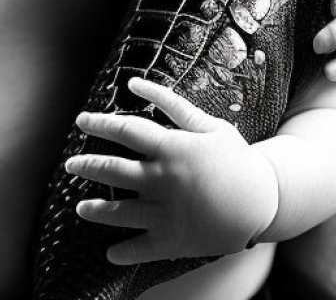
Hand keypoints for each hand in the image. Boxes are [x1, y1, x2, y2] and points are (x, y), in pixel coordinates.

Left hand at [66, 78, 278, 263]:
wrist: (266, 200)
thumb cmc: (235, 157)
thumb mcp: (208, 124)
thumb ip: (170, 103)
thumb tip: (135, 82)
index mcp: (172, 149)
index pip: (125, 131)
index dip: (98, 124)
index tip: (81, 121)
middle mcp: (164, 180)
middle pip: (113, 170)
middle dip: (86, 166)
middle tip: (70, 166)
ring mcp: (168, 213)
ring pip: (119, 212)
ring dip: (95, 210)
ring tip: (81, 208)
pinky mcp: (174, 240)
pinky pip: (141, 249)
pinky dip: (122, 252)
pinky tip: (110, 252)